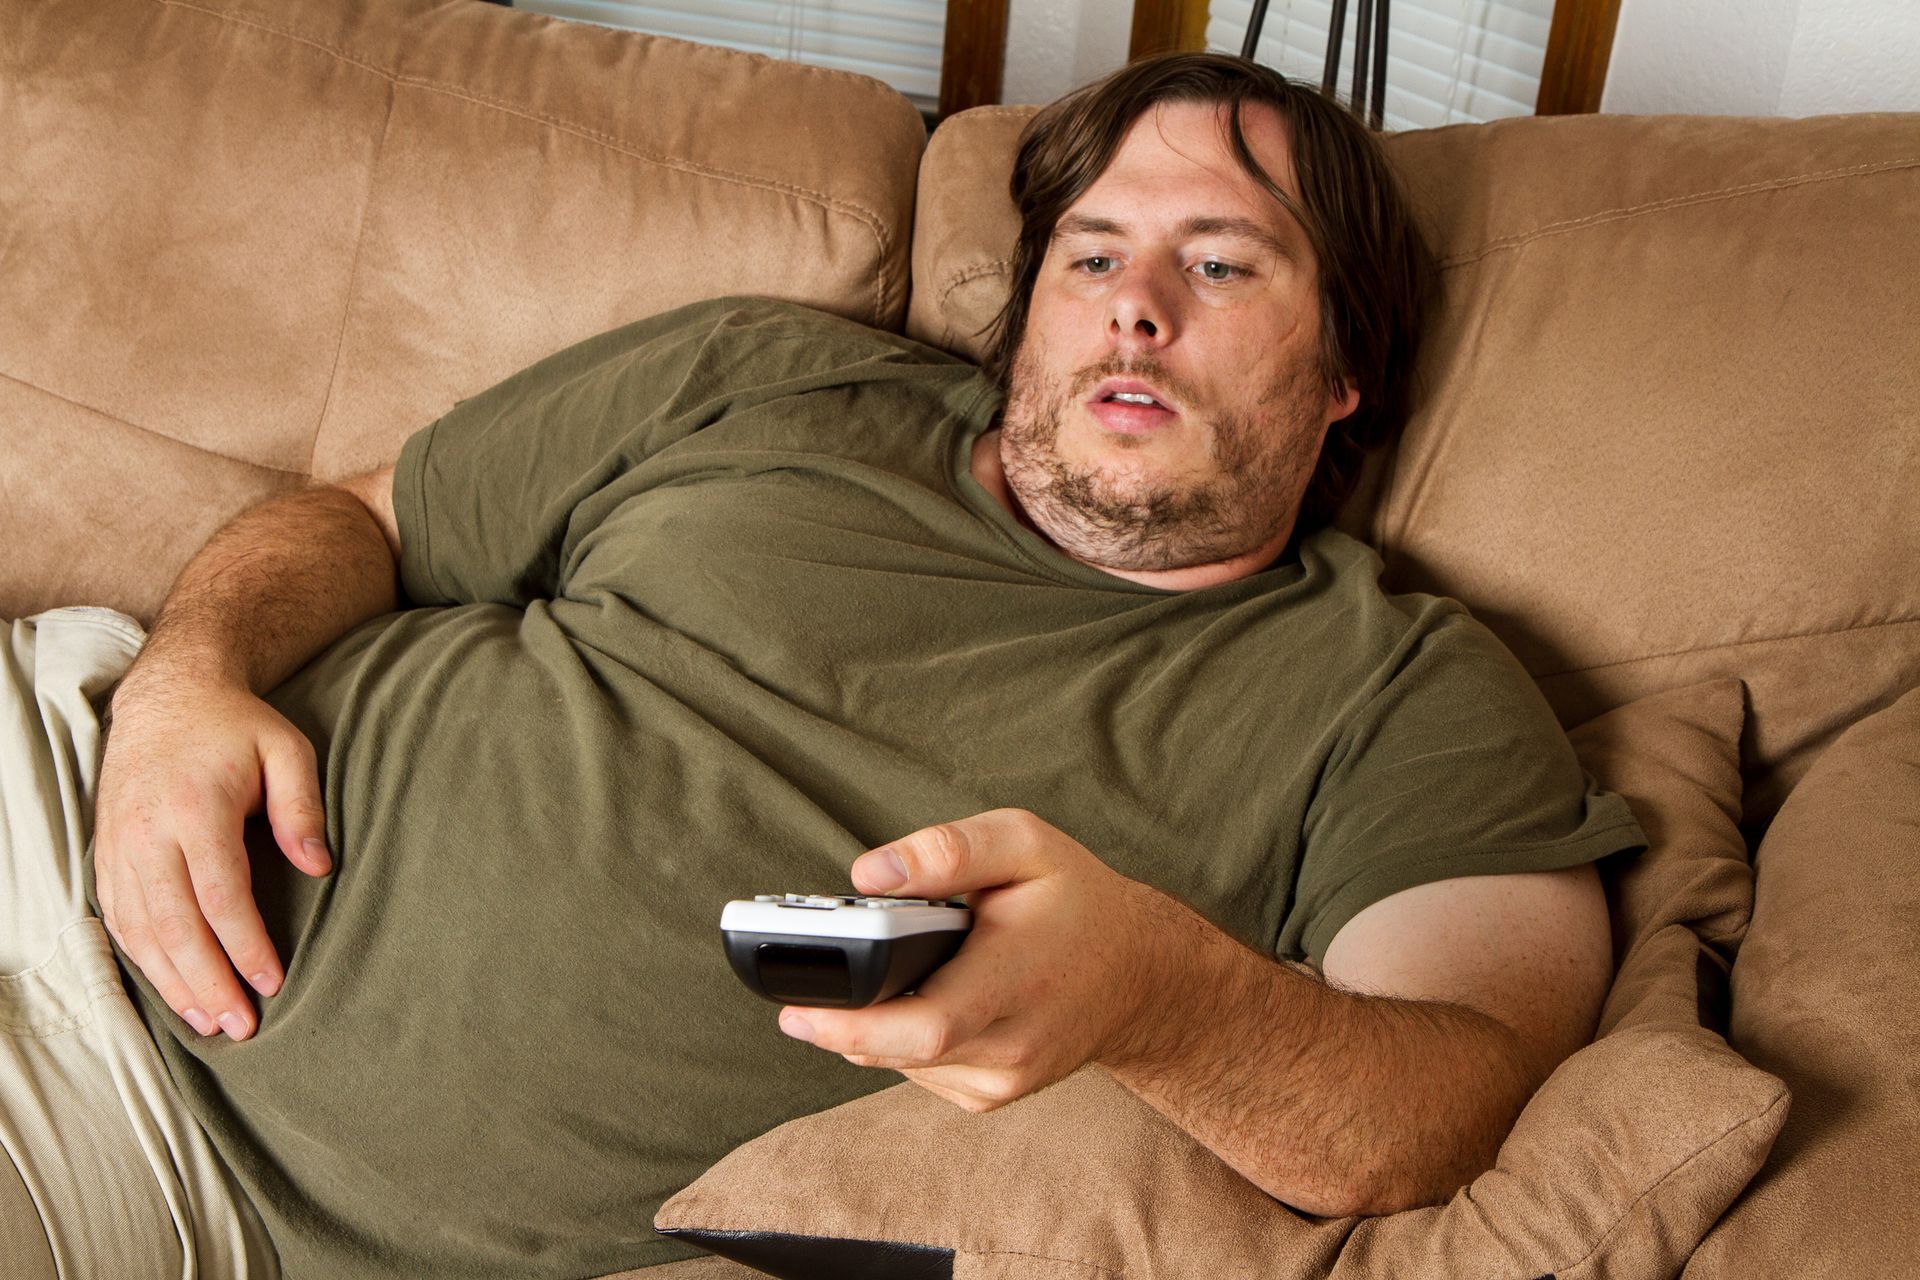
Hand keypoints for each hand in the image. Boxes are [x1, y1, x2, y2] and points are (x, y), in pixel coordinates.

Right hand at [93, 670, 331, 1039]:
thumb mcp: (287, 749)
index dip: (244, 945)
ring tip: (209, 1022)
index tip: (271, 981)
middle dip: (208, 981)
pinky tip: (172, 987)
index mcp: (195, 808)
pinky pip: (120, 918)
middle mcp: (147, 833)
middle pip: (175, 924)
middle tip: (241, 1026)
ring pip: (141, 930)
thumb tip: (318, 868)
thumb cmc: (236, 726)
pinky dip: (143, 959)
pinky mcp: (106, 854)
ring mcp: (119, 846)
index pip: (219, 893)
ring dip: (173, 982)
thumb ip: (303, 808)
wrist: (168, 696)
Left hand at [777, 808, 1179, 1111]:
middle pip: (899, 1052)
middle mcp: (1011, 1046)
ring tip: (881, 973)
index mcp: (1016, 982)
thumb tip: (866, 875)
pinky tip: (919, 999)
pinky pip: (920, 1072)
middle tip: (793, 995)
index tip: (792, 1007)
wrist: (1140, 973)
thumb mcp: (1024, 844)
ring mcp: (1003, 1081)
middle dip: (838, 1023)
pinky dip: (902, 1040)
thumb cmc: (1078, 901)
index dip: (851, 1023)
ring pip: (901, 1064)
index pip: (925, 1026)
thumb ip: (946, 850)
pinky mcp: (993, 1096)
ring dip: (873, 1025)